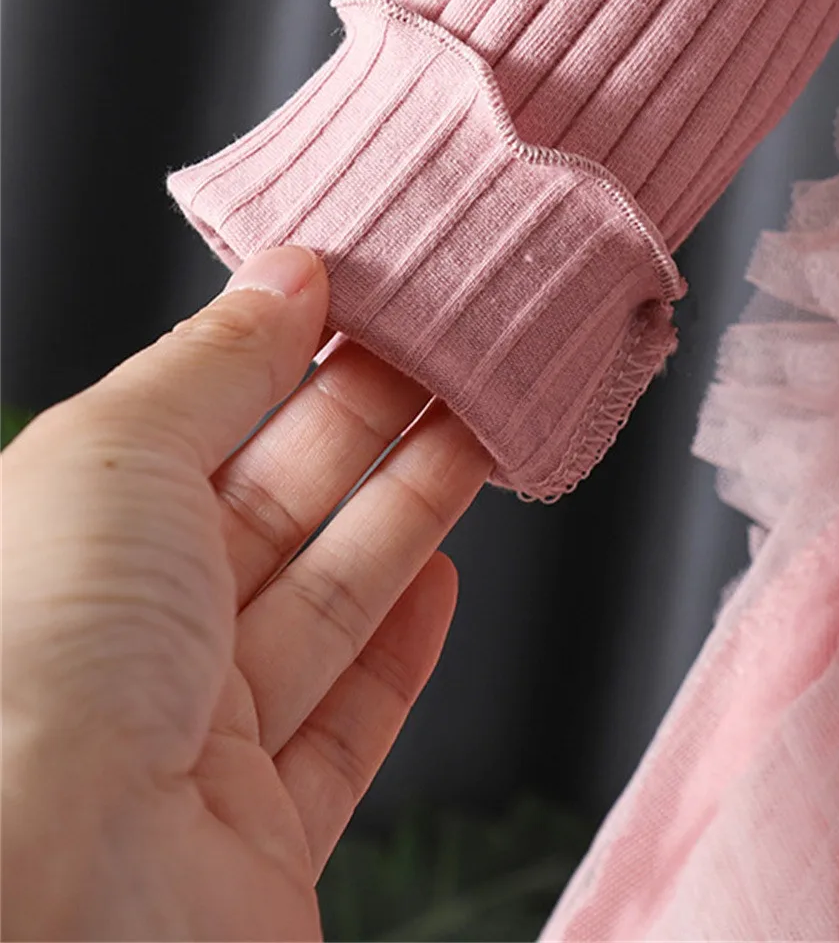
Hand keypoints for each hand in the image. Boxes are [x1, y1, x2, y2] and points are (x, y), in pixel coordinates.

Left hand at [1, 245, 493, 939]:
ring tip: (479, 430)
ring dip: (408, 512)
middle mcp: (118, 649)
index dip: (282, 356)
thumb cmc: (36, 672)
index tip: (366, 295)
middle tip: (451, 349)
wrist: (53, 909)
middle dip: (366, 420)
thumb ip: (212, 362)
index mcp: (60, 549)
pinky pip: (345, 726)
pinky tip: (445, 582)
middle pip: (269, 511)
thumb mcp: (117, 456)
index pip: (191, 428)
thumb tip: (284, 274)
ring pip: (323, 606)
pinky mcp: (264, 838)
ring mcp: (191, 748)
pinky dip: (401, 649)